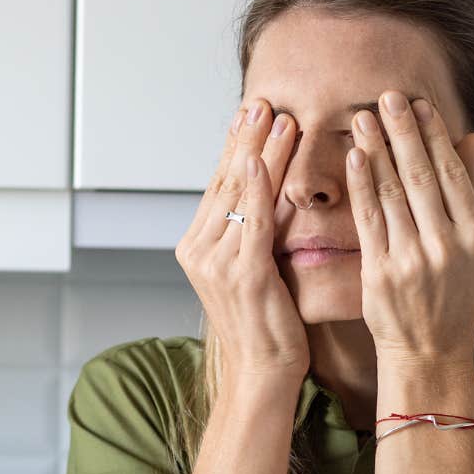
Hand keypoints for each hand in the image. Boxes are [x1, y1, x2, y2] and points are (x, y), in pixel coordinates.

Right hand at [174, 96, 306, 382]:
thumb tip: (270, 190)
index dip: (235, 147)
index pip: (219, 186)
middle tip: (261, 101)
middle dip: (245, 139)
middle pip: (225, 182)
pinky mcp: (242, 274)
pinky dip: (256, 188)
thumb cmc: (265, 325)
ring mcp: (217, 263)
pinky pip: (250, 221)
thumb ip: (254, 230)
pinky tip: (262, 160)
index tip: (251, 113)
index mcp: (198, 248)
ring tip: (276, 118)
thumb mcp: (254, 269)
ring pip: (239, 194)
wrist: (261, 372)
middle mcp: (200, 251)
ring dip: (258, 152)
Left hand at [347, 90, 473, 366]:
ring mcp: (413, 260)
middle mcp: (447, 246)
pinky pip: (369, 220)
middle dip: (403, 132)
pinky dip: (361, 185)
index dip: (433, 135)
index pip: (453, 173)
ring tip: (363, 117)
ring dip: (377, 150)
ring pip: (393, 193)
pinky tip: (355, 156)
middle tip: (386, 95)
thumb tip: (470, 138)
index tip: (417, 104)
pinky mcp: (381, 273)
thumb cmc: (452, 296)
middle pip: (422, 176)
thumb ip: (469, 191)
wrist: (429, 351)